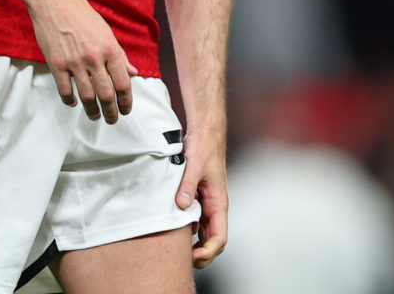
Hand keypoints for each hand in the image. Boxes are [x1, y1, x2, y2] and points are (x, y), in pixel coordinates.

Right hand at [28, 0, 136, 122]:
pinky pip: (65, 90)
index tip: (126, 109)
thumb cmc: (81, 14)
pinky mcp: (56, 64)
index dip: (126, 101)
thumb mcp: (106, 32)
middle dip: (111, 112)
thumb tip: (133, 72)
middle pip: (106, 95)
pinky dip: (70, 100)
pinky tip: (74, 102)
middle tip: (112, 119)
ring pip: (87, 97)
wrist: (53, 2)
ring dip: (92, 111)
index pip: (123, 84)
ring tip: (95, 116)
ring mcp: (74, 62)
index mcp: (110, 49)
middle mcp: (94, 58)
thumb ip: (120, 54)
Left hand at [176, 127, 228, 267]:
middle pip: (212, 240)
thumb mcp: (193, 165)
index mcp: (219, 203)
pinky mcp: (199, 197)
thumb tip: (182, 205)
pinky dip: (188, 228)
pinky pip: (196, 219)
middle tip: (182, 260)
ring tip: (177, 250)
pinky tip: (173, 229)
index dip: (209, 252)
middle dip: (201, 254)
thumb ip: (187, 186)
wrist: (205, 132)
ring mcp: (207, 203)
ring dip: (194, 243)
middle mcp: (215, 206)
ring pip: (204, 231)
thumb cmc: (204, 147)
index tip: (193, 257)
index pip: (220, 237)